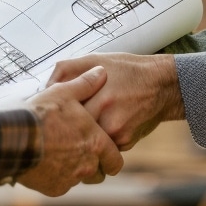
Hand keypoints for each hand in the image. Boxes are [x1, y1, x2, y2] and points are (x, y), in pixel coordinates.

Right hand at [16, 66, 124, 195]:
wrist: (11, 140)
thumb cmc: (39, 114)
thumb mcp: (63, 92)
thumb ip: (85, 84)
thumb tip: (102, 72)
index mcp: (95, 143)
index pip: (115, 161)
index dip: (111, 157)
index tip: (105, 152)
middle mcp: (87, 165)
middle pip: (98, 173)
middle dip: (93, 165)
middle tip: (79, 150)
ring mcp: (70, 179)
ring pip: (78, 178)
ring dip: (73, 169)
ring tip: (59, 153)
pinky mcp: (53, 189)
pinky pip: (60, 184)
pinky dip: (55, 176)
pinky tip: (45, 160)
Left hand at [50, 53, 183, 150]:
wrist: (162, 84)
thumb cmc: (126, 70)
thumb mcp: (94, 59)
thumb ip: (66, 70)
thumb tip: (43, 89)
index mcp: (94, 93)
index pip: (61, 110)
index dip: (53, 111)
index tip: (47, 112)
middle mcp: (105, 115)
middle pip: (72, 129)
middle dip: (64, 127)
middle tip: (56, 124)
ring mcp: (116, 132)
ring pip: (86, 140)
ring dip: (80, 135)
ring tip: (76, 126)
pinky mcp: (125, 142)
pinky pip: (102, 146)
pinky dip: (98, 139)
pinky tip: (100, 127)